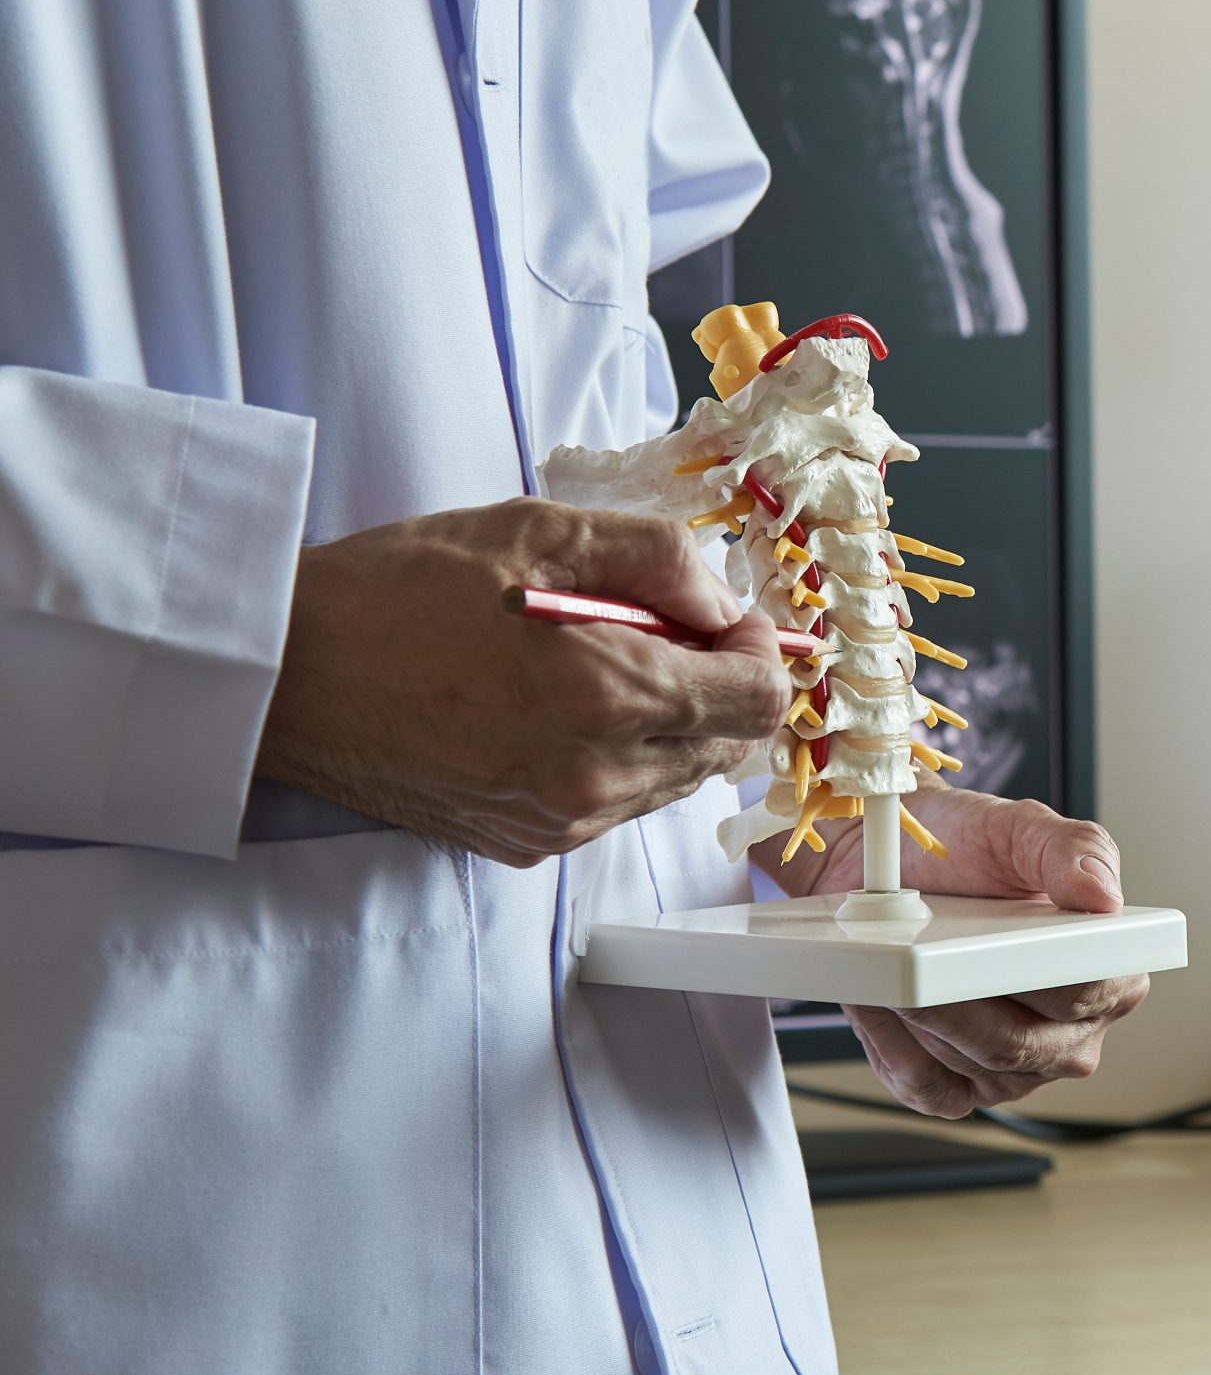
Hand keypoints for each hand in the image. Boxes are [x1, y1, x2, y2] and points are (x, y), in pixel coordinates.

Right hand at [256, 497, 788, 866]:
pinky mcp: (528, 845)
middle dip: (718, 684)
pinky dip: (618, 758)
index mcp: (608, 694)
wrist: (286, 675)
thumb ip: (656, 558)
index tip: (723, 618)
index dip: (760, 651)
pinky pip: (620, 806)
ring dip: (669, 723)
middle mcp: (596, 775)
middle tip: (659, 630)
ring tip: (598, 665)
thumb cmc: (400, 588)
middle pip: (729, 746)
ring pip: (678, 780)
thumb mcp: (538, 529)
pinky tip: (557, 711)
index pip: (760, 701)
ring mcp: (562, 821)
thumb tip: (725, 602)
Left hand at [757, 786, 1149, 1116]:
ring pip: (972, 1064)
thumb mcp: (1020, 829)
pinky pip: (932, 1089)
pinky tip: (883, 1003)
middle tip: (914, 952)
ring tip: (892, 963)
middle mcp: (1073, 1028)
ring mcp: (1019, 1066)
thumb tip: (1104, 896)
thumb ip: (1074, 850)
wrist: (891, 867)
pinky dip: (897, 1048)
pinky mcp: (963, 1086)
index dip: (1041, 976)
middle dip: (958, 999)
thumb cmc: (965, 848)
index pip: (1091, 993)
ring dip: (921, 1016)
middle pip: (1023, 1042)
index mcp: (1109, 969)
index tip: (995, 949)